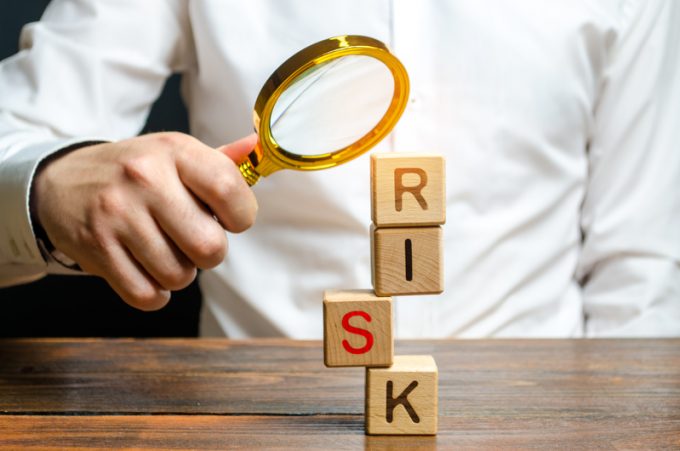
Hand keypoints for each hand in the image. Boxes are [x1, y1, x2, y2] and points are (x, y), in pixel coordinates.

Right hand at [33, 132, 257, 310]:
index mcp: (174, 151)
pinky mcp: (96, 248)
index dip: (242, 216)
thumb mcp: (174, 155)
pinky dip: (155, 293)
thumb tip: (258, 149)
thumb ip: (219, 161)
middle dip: (210, 253)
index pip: (229, 189)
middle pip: (209, 246)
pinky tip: (147, 270)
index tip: (231, 220)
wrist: (61, 182)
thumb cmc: (134, 172)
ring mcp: (117, 214)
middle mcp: (144, 178)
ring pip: (179, 275)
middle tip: (194, 241)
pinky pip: (146, 295)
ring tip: (165, 251)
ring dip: (180, 273)